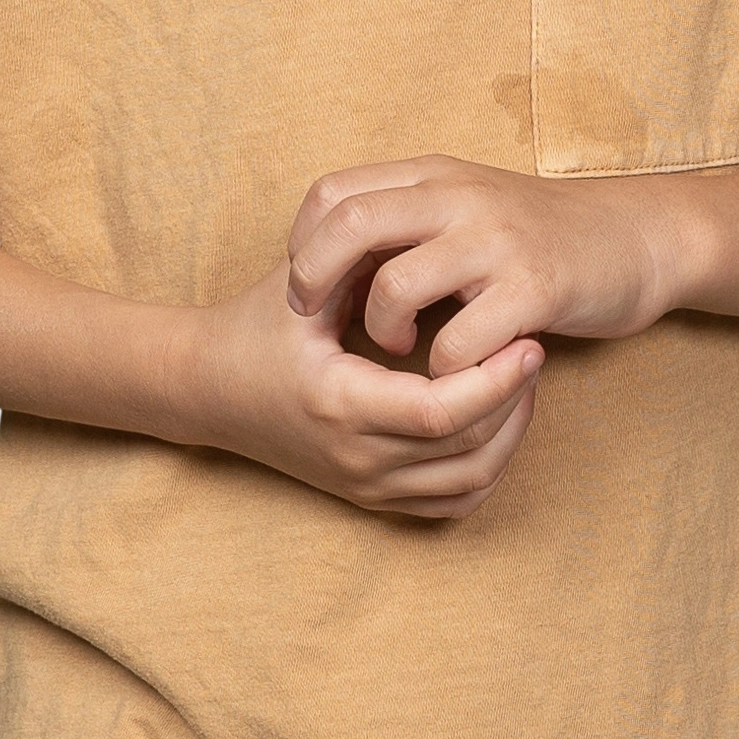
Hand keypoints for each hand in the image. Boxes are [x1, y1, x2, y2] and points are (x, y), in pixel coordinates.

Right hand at [180, 243, 547, 523]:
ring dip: (509, 434)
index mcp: (340, 405)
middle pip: (468, 448)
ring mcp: (365, 485)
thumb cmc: (254, 329)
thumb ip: (365, 263)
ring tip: (520, 381)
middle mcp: (356, 458)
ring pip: (470, 482)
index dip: (496, 380)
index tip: (525, 339)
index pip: (443, 411)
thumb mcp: (304, 289)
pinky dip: (487, 467)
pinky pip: (453, 502)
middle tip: (533, 349)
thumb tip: (436, 235)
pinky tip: (497, 421)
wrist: (205, 390)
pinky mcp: (371, 497)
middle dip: (514, 399)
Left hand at [289, 154, 686, 375]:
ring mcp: (496, 242)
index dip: (303, 244)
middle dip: (314, 281)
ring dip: (381, 330)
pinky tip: (456, 365)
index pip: (332, 193)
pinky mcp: (533, 289)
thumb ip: (405, 219)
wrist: (637, 238)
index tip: (308, 285)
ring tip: (398, 346)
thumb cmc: (538, 233)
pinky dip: (444, 367)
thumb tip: (330, 261)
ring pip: (395, 287)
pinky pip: (459, 340)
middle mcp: (458, 197)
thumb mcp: (465, 205)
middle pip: (348, 225)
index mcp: (433, 175)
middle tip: (317, 320)